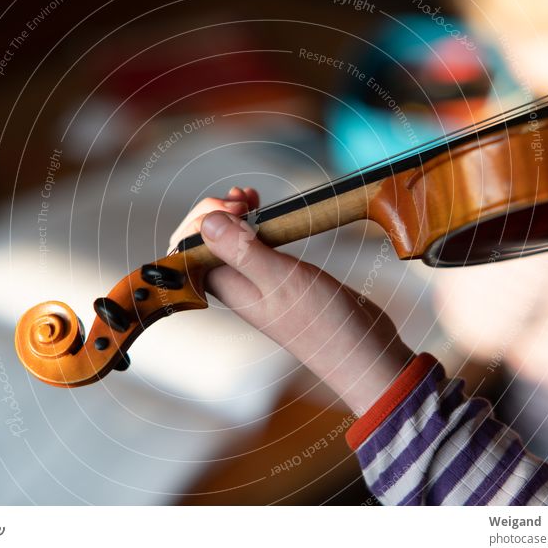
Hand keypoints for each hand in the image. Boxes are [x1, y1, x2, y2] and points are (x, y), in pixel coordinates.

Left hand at [169, 187, 412, 414]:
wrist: (361, 350)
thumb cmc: (323, 322)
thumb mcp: (281, 278)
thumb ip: (241, 250)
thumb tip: (206, 223)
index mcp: (225, 287)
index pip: (187, 247)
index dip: (202, 217)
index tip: (233, 206)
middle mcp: (234, 284)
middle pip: (202, 240)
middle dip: (215, 211)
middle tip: (243, 199)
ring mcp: (256, 280)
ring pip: (227, 239)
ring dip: (232, 213)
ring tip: (251, 197)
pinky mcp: (278, 275)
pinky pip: (251, 243)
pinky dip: (253, 222)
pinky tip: (261, 209)